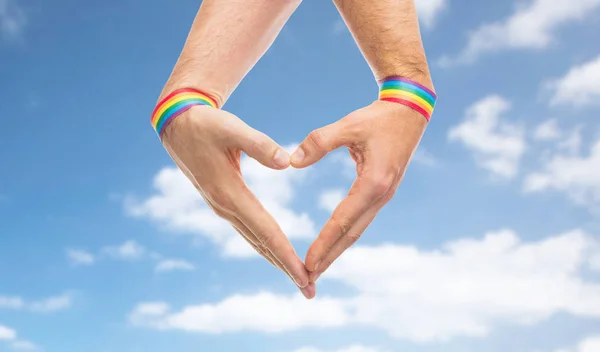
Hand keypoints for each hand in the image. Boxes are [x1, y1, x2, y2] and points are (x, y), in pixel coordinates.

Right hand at [161, 105, 314, 298]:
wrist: (178, 126)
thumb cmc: (206, 125)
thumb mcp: (232, 128)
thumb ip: (259, 144)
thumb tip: (287, 163)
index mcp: (230, 193)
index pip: (266, 231)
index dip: (286, 255)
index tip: (305, 275)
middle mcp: (226, 208)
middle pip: (263, 244)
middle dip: (287, 269)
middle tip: (310, 291)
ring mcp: (224, 208)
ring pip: (256, 241)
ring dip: (278, 261)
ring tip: (300, 279)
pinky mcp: (225, 203)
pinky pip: (250, 231)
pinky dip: (266, 246)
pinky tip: (277, 253)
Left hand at [290, 101, 427, 282]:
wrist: (411, 110)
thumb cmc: (379, 117)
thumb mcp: (349, 124)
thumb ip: (319, 142)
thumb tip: (292, 161)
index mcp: (373, 182)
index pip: (343, 220)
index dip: (325, 242)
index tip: (308, 262)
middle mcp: (381, 195)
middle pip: (352, 234)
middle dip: (330, 256)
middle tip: (309, 277)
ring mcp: (383, 195)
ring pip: (357, 229)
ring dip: (338, 249)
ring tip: (319, 266)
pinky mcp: (382, 190)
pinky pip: (361, 218)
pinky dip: (346, 234)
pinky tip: (335, 242)